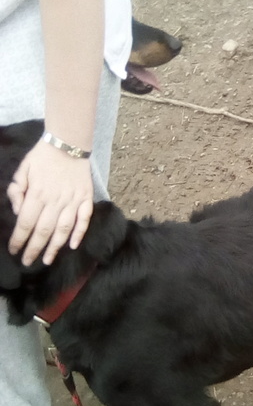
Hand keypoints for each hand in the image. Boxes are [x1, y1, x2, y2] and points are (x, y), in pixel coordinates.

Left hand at [7, 139, 93, 265]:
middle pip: (43, 231)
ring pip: (63, 229)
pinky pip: (84, 219)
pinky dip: (79, 233)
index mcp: (37, 194)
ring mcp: (73, 201)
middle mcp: (55, 201)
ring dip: (55, 247)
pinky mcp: (86, 199)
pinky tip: (73, 245)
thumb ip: (17, 191)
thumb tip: (20, 212)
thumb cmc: (42, 157)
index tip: (14, 250)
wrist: (68, 143)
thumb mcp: (22, 170)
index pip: (26, 223)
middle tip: (27, 262)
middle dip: (34, 249)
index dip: (19, 239)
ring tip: (48, 260)